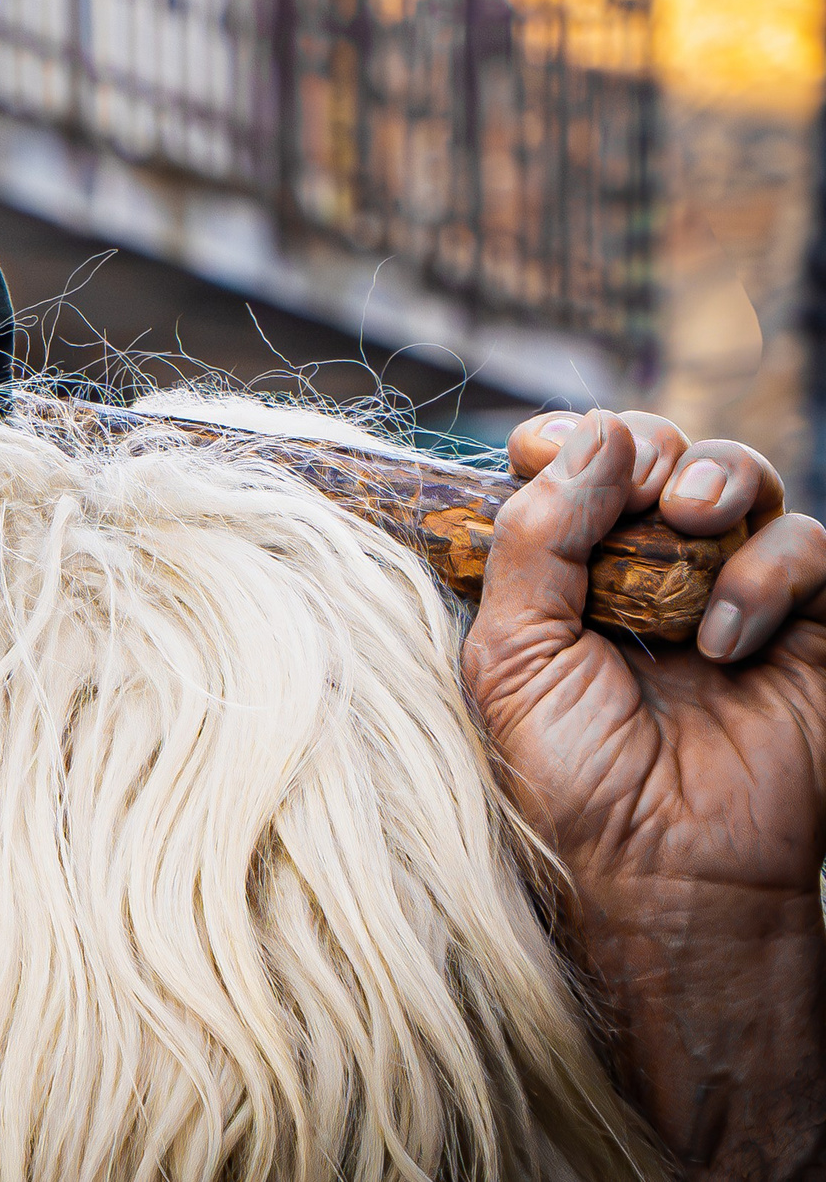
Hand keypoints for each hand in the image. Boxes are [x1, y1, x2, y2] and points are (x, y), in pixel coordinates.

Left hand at [466, 408, 825, 1178]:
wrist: (664, 872)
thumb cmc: (571, 779)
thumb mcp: (511, 654)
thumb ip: (534, 540)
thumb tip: (587, 434)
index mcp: (563, 574)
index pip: (569, 464)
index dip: (562, 441)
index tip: (539, 448)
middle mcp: (645, 573)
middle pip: (657, 450)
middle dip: (647, 446)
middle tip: (640, 487)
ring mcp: (729, 593)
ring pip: (738, 478)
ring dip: (712, 477)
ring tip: (686, 520)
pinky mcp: (808, 628)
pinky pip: (808, 544)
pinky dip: (767, 571)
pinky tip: (725, 640)